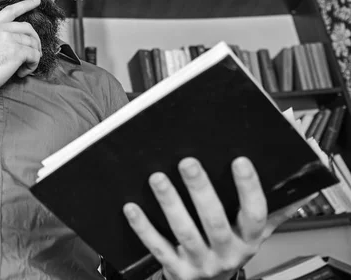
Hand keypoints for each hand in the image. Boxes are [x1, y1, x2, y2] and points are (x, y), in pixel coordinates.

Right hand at [0, 0, 41, 98]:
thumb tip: (13, 45)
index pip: (10, 10)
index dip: (26, 4)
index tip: (37, 1)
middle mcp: (0, 28)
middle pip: (28, 28)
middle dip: (36, 40)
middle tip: (36, 53)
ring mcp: (9, 38)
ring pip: (33, 44)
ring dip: (33, 57)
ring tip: (24, 69)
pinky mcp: (16, 51)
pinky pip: (34, 55)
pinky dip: (32, 65)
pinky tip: (22, 73)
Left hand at [122, 157, 313, 279]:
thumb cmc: (230, 249)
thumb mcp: (255, 233)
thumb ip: (272, 210)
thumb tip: (297, 185)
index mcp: (247, 240)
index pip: (254, 214)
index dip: (249, 188)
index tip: (240, 160)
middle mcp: (225, 253)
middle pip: (214, 221)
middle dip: (200, 190)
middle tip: (187, 162)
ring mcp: (199, 263)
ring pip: (184, 232)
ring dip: (170, 204)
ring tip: (157, 179)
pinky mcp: (175, 269)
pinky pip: (158, 247)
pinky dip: (143, 228)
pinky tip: (131, 208)